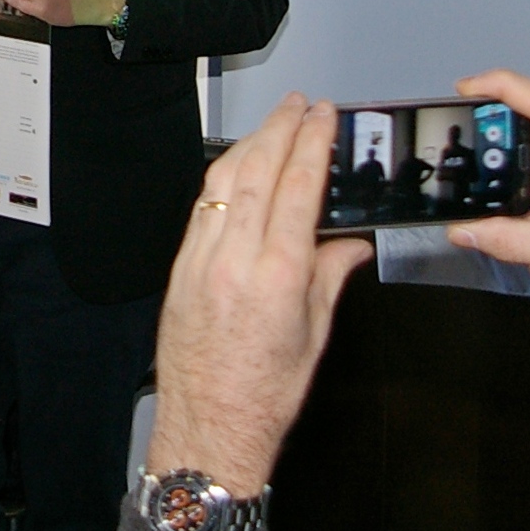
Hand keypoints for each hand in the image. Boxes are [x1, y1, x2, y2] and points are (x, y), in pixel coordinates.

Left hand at [145, 94, 373, 497]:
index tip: (325, 117)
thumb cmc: (263, 394)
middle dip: (281, 129)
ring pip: (222, 182)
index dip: (313, 143)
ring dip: (250, 144)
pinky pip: (201, 208)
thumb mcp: (315, 335)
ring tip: (273, 123)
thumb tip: (350, 242)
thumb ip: (330, 275)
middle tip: (300, 105)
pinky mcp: (179, 269)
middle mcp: (233, 261)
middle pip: (257, 172)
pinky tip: (237, 167)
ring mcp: (200, 261)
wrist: (210, 425)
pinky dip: (222, 178)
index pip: (297, 187)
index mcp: (276, 276)